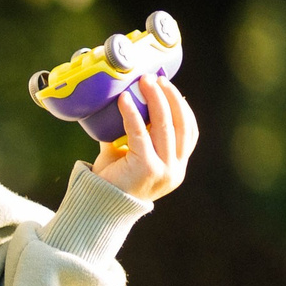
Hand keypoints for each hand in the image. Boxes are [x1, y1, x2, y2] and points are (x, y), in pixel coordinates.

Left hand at [91, 74, 194, 200]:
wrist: (97, 206)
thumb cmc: (111, 181)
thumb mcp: (129, 155)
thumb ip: (133, 134)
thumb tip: (128, 102)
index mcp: (176, 166)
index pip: (189, 132)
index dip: (182, 108)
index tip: (171, 89)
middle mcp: (176, 169)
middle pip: (180, 124)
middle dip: (169, 97)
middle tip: (156, 79)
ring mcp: (164, 169)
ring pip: (165, 126)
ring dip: (155, 99)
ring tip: (144, 82)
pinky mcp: (147, 168)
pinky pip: (140, 134)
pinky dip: (133, 114)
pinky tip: (124, 100)